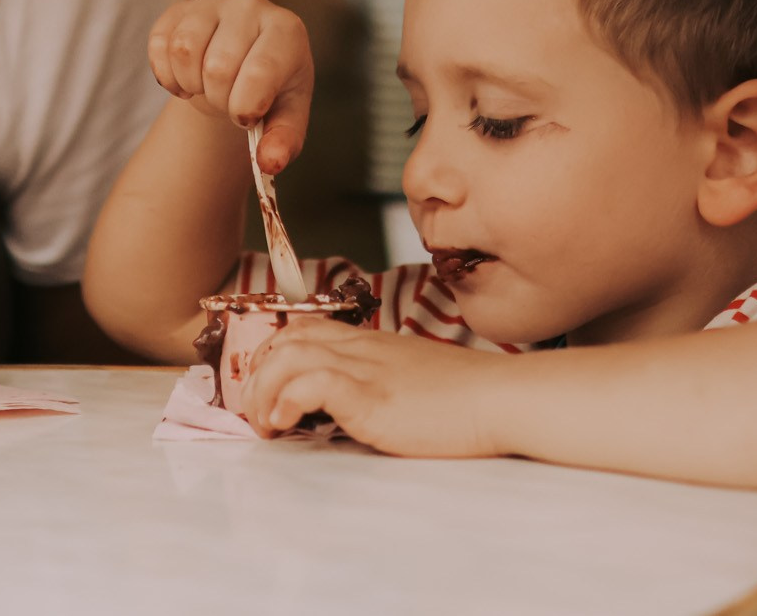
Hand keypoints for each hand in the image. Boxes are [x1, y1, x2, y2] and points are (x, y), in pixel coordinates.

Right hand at [147, 0, 313, 171]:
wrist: (241, 69)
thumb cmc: (270, 94)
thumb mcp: (286, 119)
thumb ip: (283, 142)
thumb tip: (269, 162)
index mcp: (286, 30)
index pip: (260, 71)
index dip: (245, 106)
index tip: (245, 118)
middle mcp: (251, 5)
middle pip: (217, 67)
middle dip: (218, 100)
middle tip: (227, 103)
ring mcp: (212, 2)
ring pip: (183, 50)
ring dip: (190, 85)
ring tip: (206, 90)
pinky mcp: (179, 8)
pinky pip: (159, 43)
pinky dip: (166, 75)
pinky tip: (185, 80)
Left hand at [239, 318, 502, 455]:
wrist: (501, 398)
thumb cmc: (466, 398)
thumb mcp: (414, 377)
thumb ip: (380, 380)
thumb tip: (348, 404)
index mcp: (370, 342)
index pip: (303, 330)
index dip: (272, 356)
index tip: (265, 390)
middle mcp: (361, 348)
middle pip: (286, 340)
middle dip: (257, 376)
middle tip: (255, 414)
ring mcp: (365, 369)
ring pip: (288, 356)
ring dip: (262, 391)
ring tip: (264, 425)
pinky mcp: (370, 396)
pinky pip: (312, 383)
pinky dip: (286, 400)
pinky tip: (286, 424)